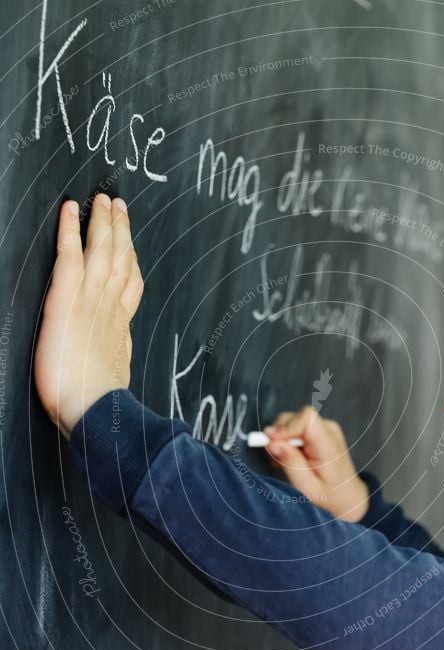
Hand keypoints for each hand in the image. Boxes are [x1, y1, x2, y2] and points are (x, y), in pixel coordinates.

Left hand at [34, 194, 143, 439]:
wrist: (93, 409)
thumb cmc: (100, 402)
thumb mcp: (115, 375)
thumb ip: (116, 355)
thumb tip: (117, 355)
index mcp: (119, 326)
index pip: (130, 285)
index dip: (132, 261)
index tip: (132, 246)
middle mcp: (109, 307)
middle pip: (120, 259)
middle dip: (121, 231)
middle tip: (120, 206)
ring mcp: (90, 300)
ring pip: (101, 251)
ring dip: (103, 223)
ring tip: (103, 200)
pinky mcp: (66, 299)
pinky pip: (70, 256)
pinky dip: (70, 230)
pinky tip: (70, 210)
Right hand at [264, 406, 369, 521]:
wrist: (347, 494)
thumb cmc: (328, 493)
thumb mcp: (306, 486)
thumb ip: (290, 462)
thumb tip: (271, 442)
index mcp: (328, 444)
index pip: (306, 418)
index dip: (286, 427)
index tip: (271, 443)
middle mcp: (328, 429)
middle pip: (295, 417)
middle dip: (279, 435)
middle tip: (275, 458)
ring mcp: (325, 427)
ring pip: (292, 420)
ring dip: (281, 438)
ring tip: (283, 460)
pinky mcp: (319, 429)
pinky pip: (296, 426)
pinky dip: (287, 439)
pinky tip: (290, 456)